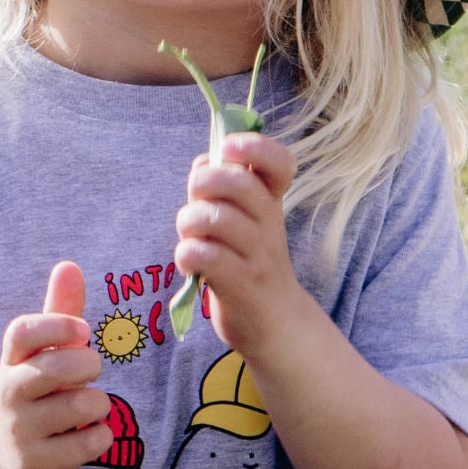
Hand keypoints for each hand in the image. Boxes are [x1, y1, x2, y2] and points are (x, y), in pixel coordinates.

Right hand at [0, 262, 112, 468]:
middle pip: (54, 368)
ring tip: (91, 409)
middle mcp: (9, 392)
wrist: (12, 460)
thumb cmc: (40, 394)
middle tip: (92, 371)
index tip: (83, 330)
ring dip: (100, 404)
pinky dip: (101, 438)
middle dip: (89, 365)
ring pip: (79, 406)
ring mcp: (20, 430)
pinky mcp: (36, 463)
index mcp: (11, 360)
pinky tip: (91, 437)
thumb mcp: (45, 355)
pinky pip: (87, 443)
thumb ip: (60, 313)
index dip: (56, 325)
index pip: (22, 333)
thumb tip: (68, 266)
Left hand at [174, 132, 301, 356]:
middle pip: (238, 183)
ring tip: (191, 237)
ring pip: (212, 218)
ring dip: (188, 222)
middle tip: (197, 200)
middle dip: (203, 183)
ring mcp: (257, 256)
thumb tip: (203, 161)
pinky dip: (186, 254)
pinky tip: (191, 262)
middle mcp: (270, 224)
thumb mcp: (249, 220)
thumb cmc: (249, 261)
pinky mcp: (239, 285)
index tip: (230, 148)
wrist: (274, 322)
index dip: (256, 146)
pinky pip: (201, 255)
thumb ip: (229, 188)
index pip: (281, 163)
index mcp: (272, 202)